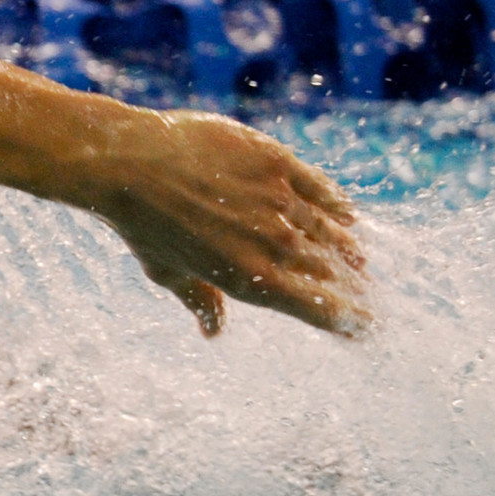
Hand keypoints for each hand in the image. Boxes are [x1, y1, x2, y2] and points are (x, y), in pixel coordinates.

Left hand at [86, 109, 368, 337]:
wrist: (128, 163)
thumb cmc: (141, 223)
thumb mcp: (168, 272)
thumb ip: (200, 301)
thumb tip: (214, 332)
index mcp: (249, 279)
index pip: (316, 308)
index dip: (348, 322)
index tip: (366, 329)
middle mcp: (273, 243)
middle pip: (329, 271)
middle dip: (352, 286)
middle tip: (365, 292)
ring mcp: (279, 200)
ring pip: (329, 230)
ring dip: (347, 248)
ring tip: (358, 259)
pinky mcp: (277, 162)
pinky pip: (320, 187)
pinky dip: (337, 204)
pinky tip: (348, 215)